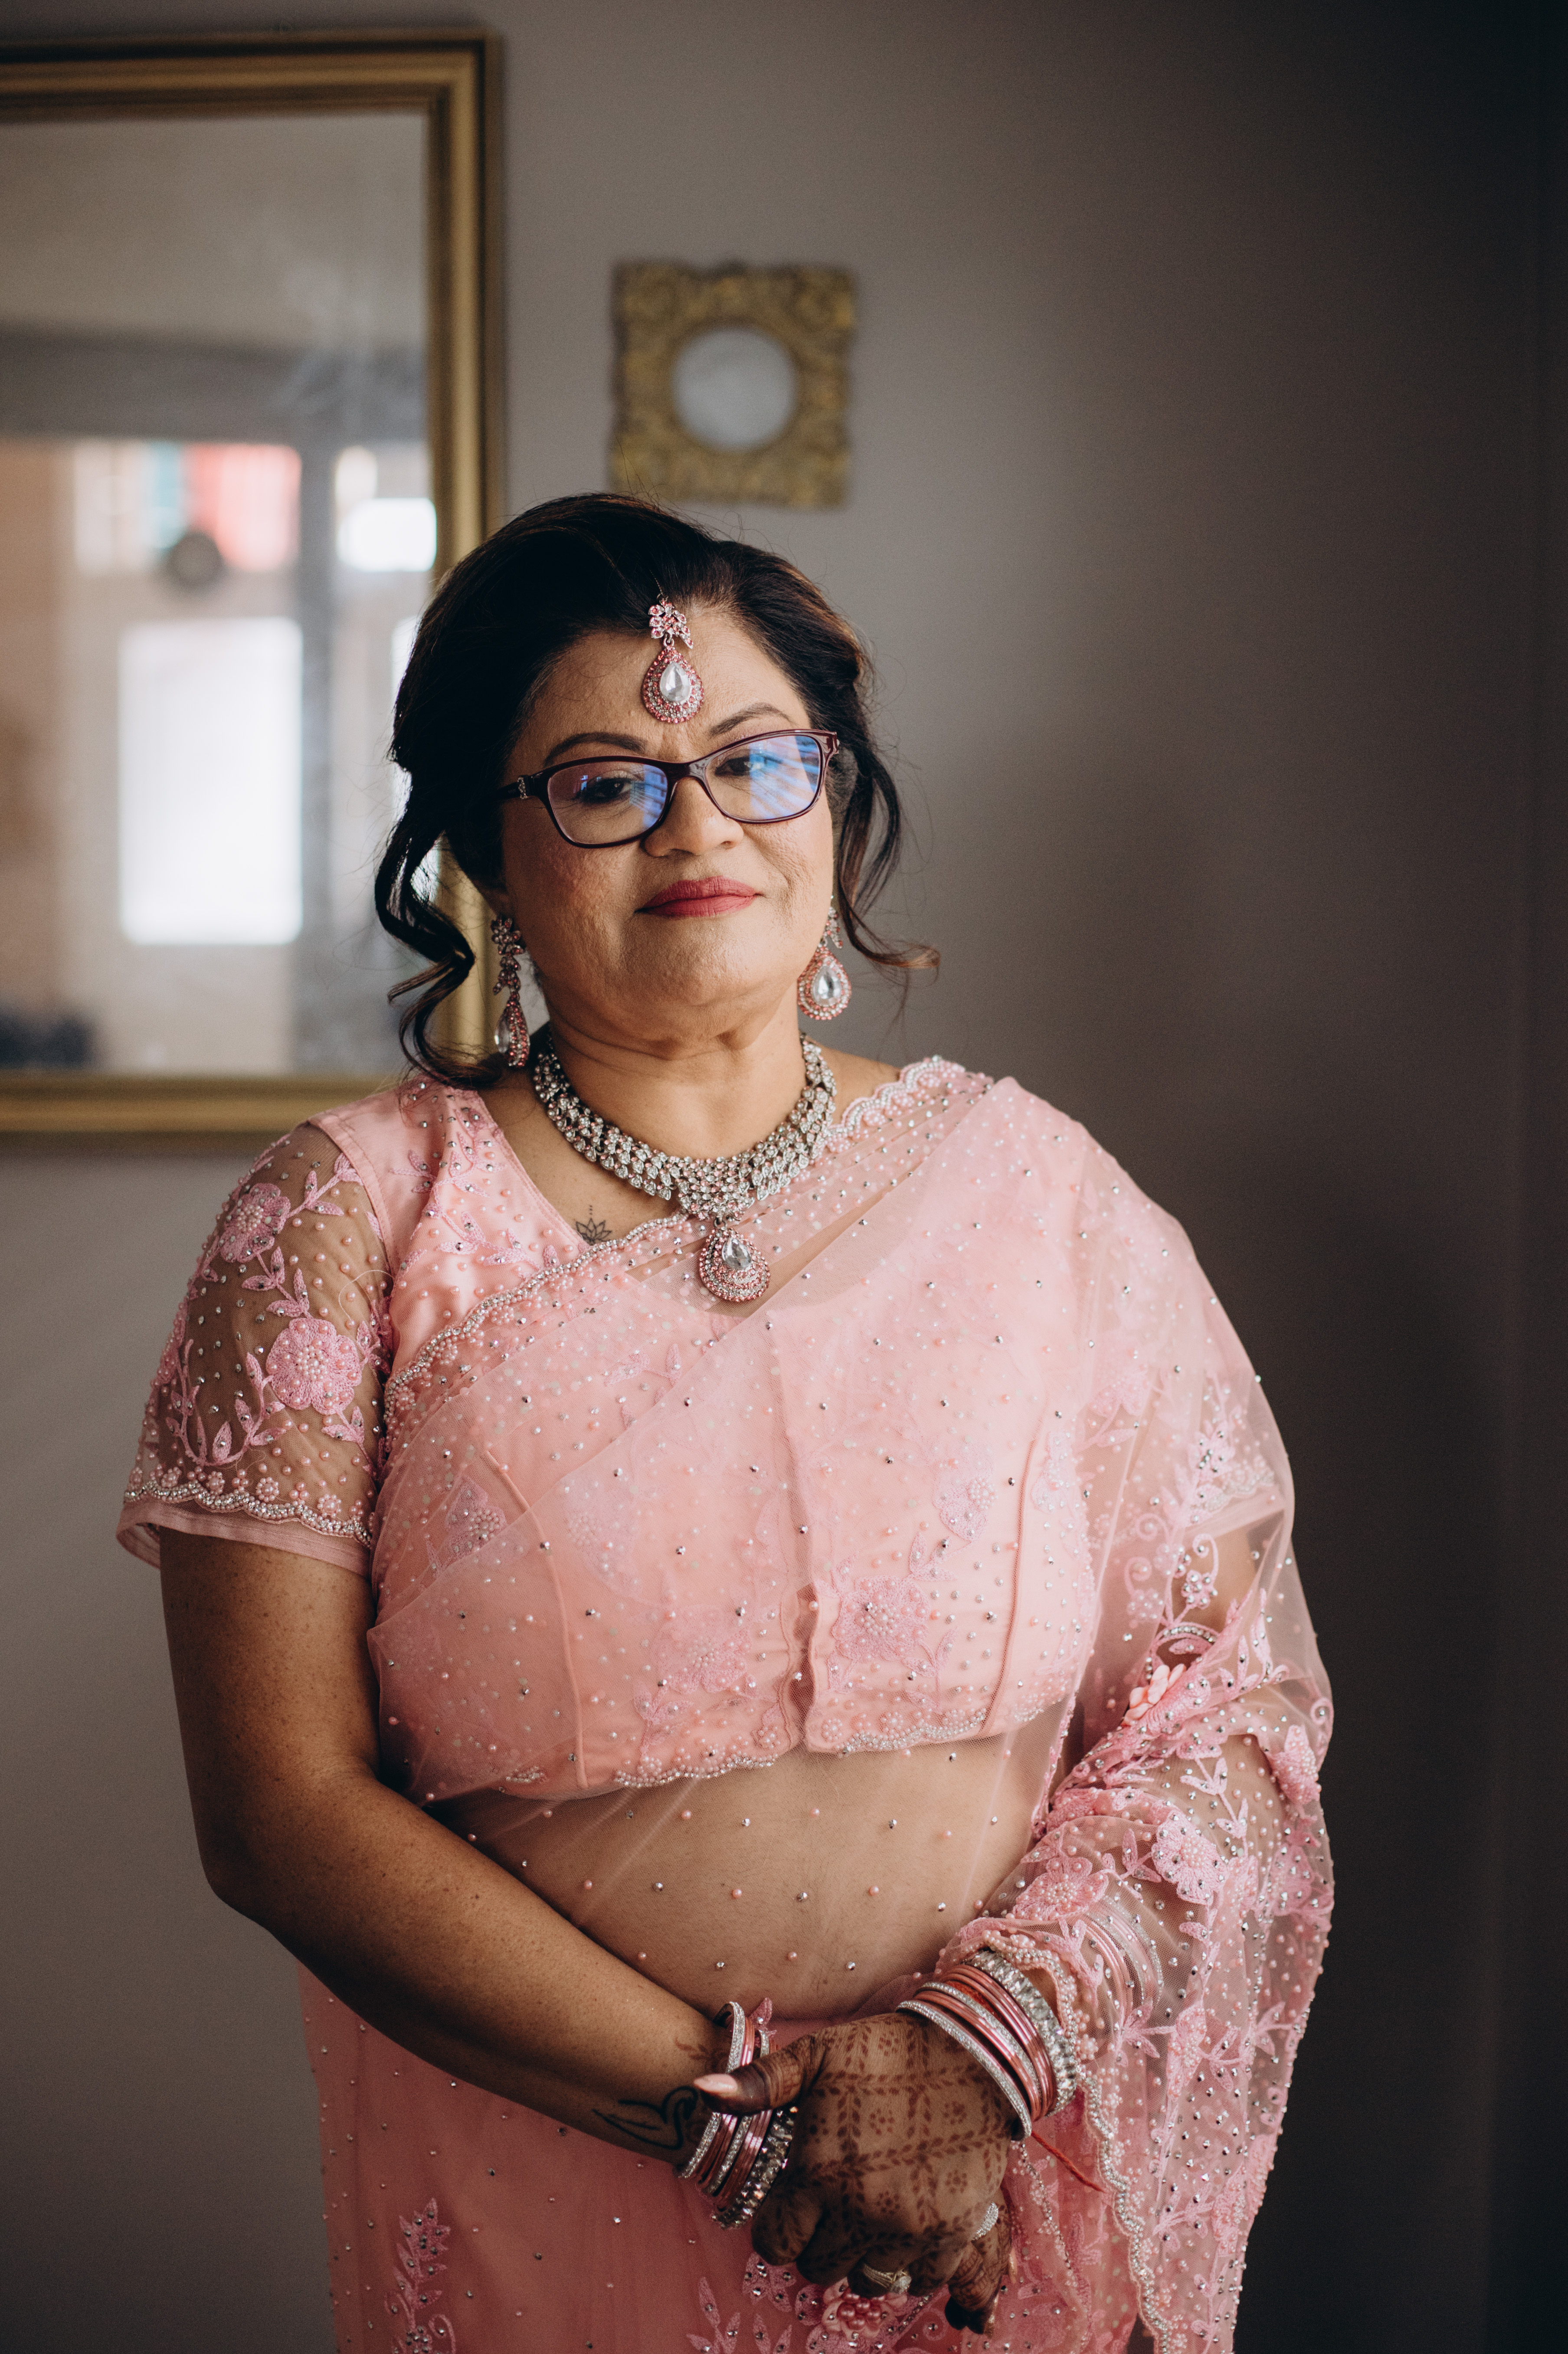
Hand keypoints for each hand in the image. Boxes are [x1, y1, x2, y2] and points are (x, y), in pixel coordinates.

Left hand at [695, 2011, 1013, 2333]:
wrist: (975, 2054)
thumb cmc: (887, 2051)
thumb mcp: (818, 2055)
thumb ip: (759, 2083)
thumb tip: (700, 2090)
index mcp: (819, 2170)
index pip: (774, 2243)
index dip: (778, 2226)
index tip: (793, 2203)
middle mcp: (859, 2209)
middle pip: (819, 2268)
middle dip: (819, 2240)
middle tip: (833, 2204)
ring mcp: (908, 2228)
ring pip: (867, 2280)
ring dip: (863, 2254)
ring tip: (870, 2211)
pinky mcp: (952, 2234)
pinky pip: (919, 2279)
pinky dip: (910, 2261)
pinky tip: (908, 2219)